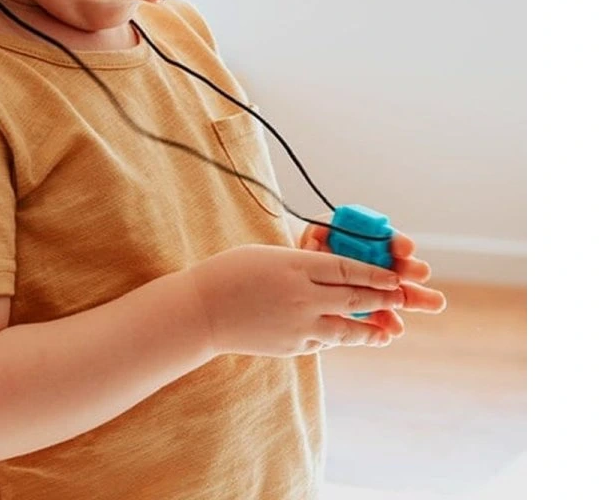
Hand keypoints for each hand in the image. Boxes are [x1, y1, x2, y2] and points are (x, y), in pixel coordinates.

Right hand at [186, 244, 407, 357]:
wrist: (200, 312)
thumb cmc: (230, 273)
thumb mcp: (269, 256)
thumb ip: (303, 263)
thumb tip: (335, 270)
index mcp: (295, 267)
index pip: (348, 269)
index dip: (376, 274)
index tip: (396, 276)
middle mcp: (302, 297)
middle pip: (354, 298)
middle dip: (383, 299)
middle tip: (403, 298)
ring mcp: (298, 325)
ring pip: (346, 328)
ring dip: (371, 328)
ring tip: (388, 329)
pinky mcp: (292, 347)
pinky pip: (324, 341)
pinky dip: (340, 338)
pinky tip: (350, 337)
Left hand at [297, 213, 446, 336]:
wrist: (301, 284)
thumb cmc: (311, 253)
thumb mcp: (313, 239)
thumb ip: (318, 238)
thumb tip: (315, 244)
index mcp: (362, 240)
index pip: (383, 238)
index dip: (395, 242)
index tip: (406, 249)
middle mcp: (372, 263)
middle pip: (394, 266)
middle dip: (411, 269)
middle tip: (423, 273)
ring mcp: (370, 288)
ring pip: (393, 292)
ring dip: (412, 298)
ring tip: (435, 303)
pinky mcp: (363, 310)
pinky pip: (376, 316)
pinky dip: (386, 323)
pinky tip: (394, 329)